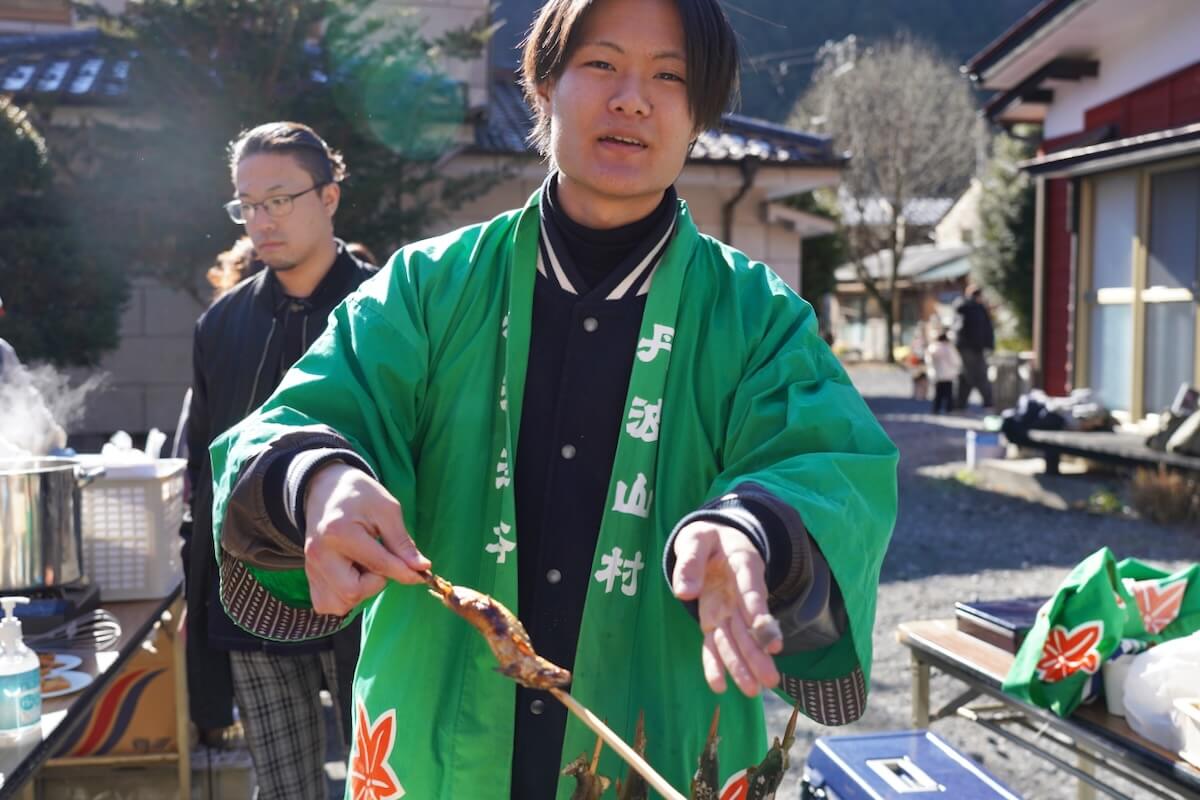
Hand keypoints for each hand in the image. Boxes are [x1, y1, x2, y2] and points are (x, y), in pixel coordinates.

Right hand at [303, 463, 430, 614]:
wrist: (325, 489)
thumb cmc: (359, 496)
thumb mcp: (386, 509)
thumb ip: (402, 541)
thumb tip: (421, 568)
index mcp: (339, 532)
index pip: (378, 564)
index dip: (405, 572)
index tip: (422, 573)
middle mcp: (319, 554)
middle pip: (353, 592)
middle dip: (376, 583)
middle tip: (380, 560)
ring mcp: (311, 567)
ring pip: (339, 603)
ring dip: (360, 592)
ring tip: (364, 566)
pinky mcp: (310, 576)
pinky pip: (326, 604)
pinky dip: (344, 597)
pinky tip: (352, 575)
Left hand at [671, 522, 781, 696]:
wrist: (714, 540)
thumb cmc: (707, 539)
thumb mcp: (696, 538)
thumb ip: (690, 561)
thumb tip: (684, 592)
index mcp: (742, 566)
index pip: (752, 590)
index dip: (759, 612)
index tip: (768, 635)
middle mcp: (738, 595)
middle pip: (749, 626)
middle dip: (758, 653)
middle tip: (769, 679)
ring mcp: (728, 610)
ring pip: (737, 640)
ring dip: (745, 665)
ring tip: (753, 691)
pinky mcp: (714, 620)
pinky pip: (715, 643)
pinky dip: (716, 664)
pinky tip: (717, 686)